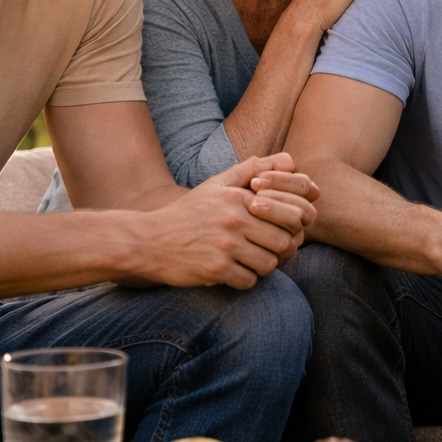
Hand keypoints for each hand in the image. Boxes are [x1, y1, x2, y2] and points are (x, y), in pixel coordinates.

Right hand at [133, 154, 317, 288]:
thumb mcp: (216, 184)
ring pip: (269, 263)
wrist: (148, 240)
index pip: (290, 213)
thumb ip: (250, 170)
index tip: (283, 231)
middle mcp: (235, 219)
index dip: (292, 226)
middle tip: (270, 251)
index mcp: (240, 197)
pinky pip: (248, 281)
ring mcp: (225, 244)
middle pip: (283, 241)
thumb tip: (288, 160)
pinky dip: (245, 280)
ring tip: (251, 261)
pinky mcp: (215, 268)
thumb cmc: (188, 212)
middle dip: (281, 250)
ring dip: (263, 266)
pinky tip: (234, 272)